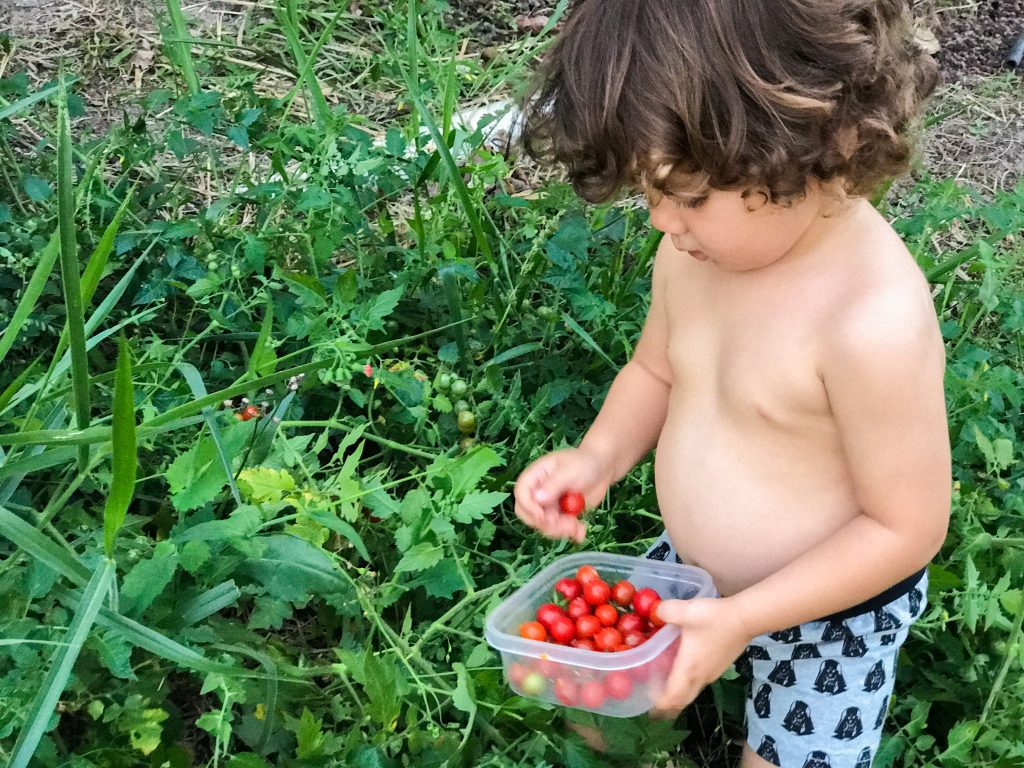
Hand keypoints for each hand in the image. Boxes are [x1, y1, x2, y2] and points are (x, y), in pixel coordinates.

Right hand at [513, 447, 612, 543]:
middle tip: (565, 524)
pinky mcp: (560, 515)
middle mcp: (538, 491)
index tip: (546, 517)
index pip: (521, 493)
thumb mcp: (570, 471)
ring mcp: (548, 505)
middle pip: (528, 514)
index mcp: (535, 475)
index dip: (529, 507)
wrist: (602, 470)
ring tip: (577, 526)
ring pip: (543, 525)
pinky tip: (580, 531)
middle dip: (545, 524)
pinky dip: (570, 533)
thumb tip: (537, 499)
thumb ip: (553, 484)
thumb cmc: (585, 462)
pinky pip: (558, 529)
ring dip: (560, 530)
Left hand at [648, 597, 753, 718]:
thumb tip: (653, 611)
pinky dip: (687, 683)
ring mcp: (712, 674)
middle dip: (667, 703)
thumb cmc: (715, 618)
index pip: (673, 697)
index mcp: (689, 668)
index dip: (659, 703)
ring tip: (663, 682)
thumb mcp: (685, 611)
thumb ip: (665, 611)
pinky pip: (699, 682)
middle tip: (652, 697)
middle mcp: (701, 676)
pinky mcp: (719, 667)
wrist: (745, 619)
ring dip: (678, 692)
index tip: (647, 700)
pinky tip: (682, 667)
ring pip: (691, 691)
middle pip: (682, 699)